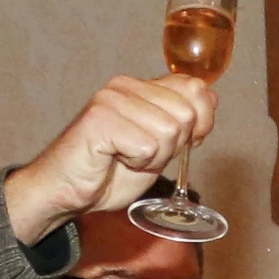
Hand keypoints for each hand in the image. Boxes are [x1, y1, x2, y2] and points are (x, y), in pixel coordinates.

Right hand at [3, 75, 216, 243]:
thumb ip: (184, 121)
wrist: (69, 191)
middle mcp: (125, 86)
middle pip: (186, 115)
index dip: (198, 124)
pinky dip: (137, 163)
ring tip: (126, 157)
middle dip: (172, 146)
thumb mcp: (160, 147)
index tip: (172, 144)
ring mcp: (111, 99)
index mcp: (141, 87)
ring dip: (154, 157)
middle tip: (140, 155)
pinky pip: (147, 146)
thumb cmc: (111, 171)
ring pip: (169, 131)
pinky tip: (115, 160)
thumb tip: (209, 96)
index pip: (195, 90)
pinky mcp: (100, 119)